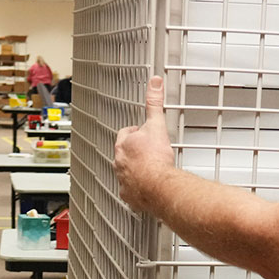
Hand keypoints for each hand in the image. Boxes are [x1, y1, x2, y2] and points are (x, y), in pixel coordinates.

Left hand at [115, 75, 176, 211]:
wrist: (159, 186)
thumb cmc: (156, 159)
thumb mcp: (157, 124)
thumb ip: (154, 103)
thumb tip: (154, 83)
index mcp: (123, 145)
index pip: (125, 134)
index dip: (135, 133)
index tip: (143, 134)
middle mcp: (119, 162)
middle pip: (124, 154)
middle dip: (135, 152)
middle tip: (149, 153)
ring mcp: (123, 180)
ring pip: (126, 173)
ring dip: (136, 171)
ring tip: (150, 170)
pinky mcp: (129, 195)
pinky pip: (131, 192)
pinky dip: (138, 190)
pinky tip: (148, 188)